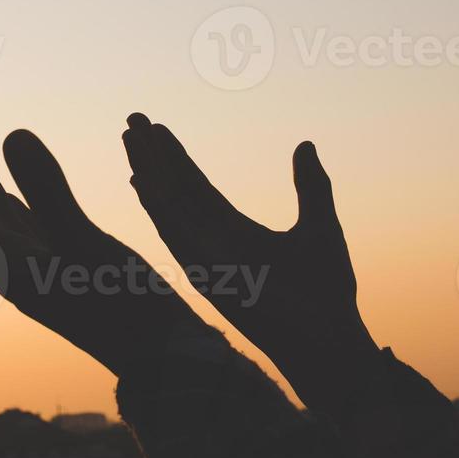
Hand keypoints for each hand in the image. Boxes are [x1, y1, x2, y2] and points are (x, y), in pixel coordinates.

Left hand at [0, 122, 197, 376]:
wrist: (167, 357)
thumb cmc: (127, 308)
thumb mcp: (86, 242)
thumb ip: (48, 189)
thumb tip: (12, 132)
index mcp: (14, 271)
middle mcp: (19, 272)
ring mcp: (43, 273)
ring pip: (1, 220)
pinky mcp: (66, 273)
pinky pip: (28, 232)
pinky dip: (15, 204)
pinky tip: (11, 191)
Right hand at [121, 114, 381, 415]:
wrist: (329, 337)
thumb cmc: (327, 292)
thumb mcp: (319, 224)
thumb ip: (310, 185)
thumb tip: (305, 144)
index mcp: (236, 232)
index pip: (196, 188)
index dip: (176, 157)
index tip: (157, 128)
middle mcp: (213, 243)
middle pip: (175, 190)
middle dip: (153, 155)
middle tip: (132, 119)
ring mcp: (207, 259)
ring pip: (169, 207)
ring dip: (148, 171)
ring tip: (130, 137)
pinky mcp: (207, 275)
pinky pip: (176, 235)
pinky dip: (157, 206)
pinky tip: (141, 179)